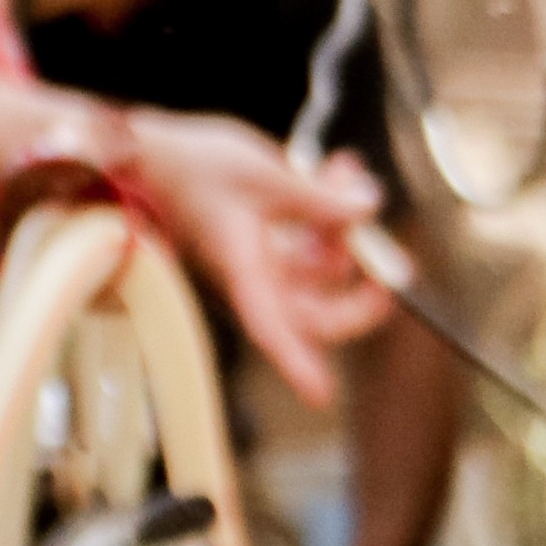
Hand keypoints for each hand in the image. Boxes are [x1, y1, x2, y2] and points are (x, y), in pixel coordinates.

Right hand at [129, 111, 394, 403]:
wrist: (152, 149)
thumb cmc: (191, 166)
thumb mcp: (264, 177)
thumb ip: (320, 197)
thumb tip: (369, 208)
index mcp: (243, 271)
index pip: (271, 329)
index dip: (295, 364)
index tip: (322, 395)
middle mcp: (254, 274)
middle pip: (314, 309)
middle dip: (358, 286)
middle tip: (393, 261)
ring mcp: (261, 257)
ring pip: (321, 263)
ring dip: (345, 223)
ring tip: (347, 174)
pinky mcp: (264, 234)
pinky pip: (311, 232)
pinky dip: (330, 203)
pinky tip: (337, 167)